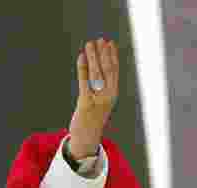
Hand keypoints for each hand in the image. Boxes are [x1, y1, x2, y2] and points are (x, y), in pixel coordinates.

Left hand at [68, 38, 118, 159]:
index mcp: (113, 94)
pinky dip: (82, 68)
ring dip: (93, 57)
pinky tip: (81, 57)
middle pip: (107, 70)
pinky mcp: (85, 104)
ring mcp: (97, 100)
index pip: (115, 71)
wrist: (87, 139)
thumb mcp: (101, 102)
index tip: (110, 43)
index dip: (112, 56)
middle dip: (103, 53)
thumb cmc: (93, 119)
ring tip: (90, 44)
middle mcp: (108, 96)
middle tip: (99, 39)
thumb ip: (102, 88)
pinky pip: (84, 82)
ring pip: (97, 74)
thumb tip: (99, 69)